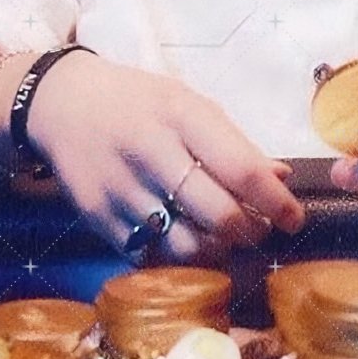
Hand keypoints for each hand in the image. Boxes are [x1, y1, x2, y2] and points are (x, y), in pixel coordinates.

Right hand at [29, 52, 304, 259]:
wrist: (61, 105)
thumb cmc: (138, 103)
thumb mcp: (187, 104)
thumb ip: (233, 143)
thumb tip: (281, 180)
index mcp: (181, 115)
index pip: (240, 168)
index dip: (276, 202)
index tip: (296, 219)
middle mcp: (150, 151)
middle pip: (218, 214)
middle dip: (249, 231)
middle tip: (258, 229)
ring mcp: (121, 189)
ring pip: (186, 245)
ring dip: (216, 250)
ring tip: (223, 236)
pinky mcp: (97, 218)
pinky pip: (150, 255)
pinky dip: (175, 255)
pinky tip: (182, 238)